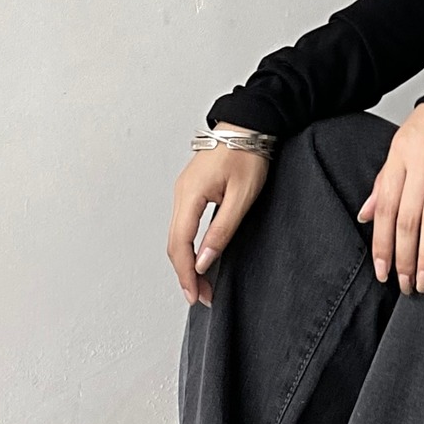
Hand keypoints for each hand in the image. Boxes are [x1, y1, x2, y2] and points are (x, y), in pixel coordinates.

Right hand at [168, 124, 270, 305]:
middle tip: (200, 297)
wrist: (249, 126)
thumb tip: (204, 261)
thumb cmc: (249, 155)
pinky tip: (198, 259)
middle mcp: (181, 194)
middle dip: (185, 274)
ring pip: (176, 236)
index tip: (196, 295)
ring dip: (186, 262)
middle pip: (174, 243)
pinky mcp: (192, 191)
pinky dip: (187, 246)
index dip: (186, 274)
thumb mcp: (242, 197)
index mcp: (190, 195)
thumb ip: (221, 230)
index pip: (180, 244)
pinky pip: (182, 225)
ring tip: (200, 284)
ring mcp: (184, 192)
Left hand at [357, 103, 423, 293]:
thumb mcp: (402, 146)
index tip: (382, 272)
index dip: (382, 243)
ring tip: (423, 281)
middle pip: (407, 219)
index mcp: (399, 157)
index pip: (386, 208)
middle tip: (405, 285)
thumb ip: (385, 182)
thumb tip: (365, 216)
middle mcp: (421, 163)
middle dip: (404, 257)